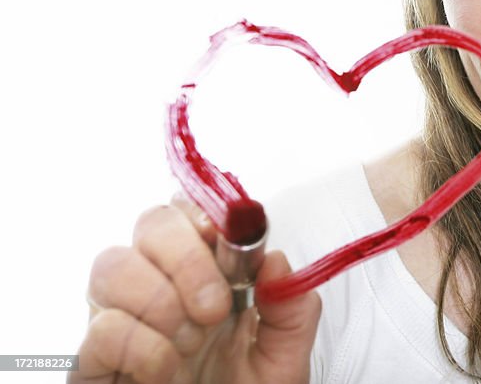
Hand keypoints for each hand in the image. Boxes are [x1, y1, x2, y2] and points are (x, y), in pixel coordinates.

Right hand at [71, 193, 320, 382]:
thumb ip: (293, 310)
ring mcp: (121, 319)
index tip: (232, 242)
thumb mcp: (286, 359)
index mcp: (209, 273)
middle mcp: (160, 285)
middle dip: (187, 259)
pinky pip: (102, 328)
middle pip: (151, 222)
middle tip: (215, 308)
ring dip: (161, 301)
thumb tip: (276, 260)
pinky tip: (166, 372)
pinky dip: (142, 347)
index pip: (194, 209)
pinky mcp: (92, 362)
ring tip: (190, 344)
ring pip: (112, 264)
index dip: (210, 214)